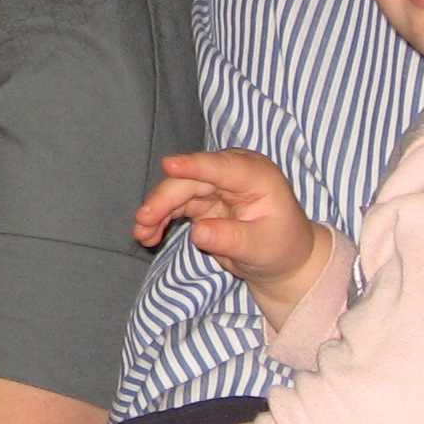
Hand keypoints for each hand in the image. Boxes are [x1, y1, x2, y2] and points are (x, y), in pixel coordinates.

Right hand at [135, 151, 325, 314]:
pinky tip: (147, 234)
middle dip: (164, 199)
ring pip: (177, 191)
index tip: (169, 164)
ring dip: (156, 211)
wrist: (282, 259)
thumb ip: (231, 239)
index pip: (223, 167)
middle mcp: (232, 173)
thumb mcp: (261, 248)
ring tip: (141, 234)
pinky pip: (175, 205)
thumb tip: (198, 233)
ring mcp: (215, 184)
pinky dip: (160, 219)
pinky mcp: (201, 199)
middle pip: (191, 180)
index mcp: (256, 176)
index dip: (195, 165)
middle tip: (143, 220)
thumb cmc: (281, 248)